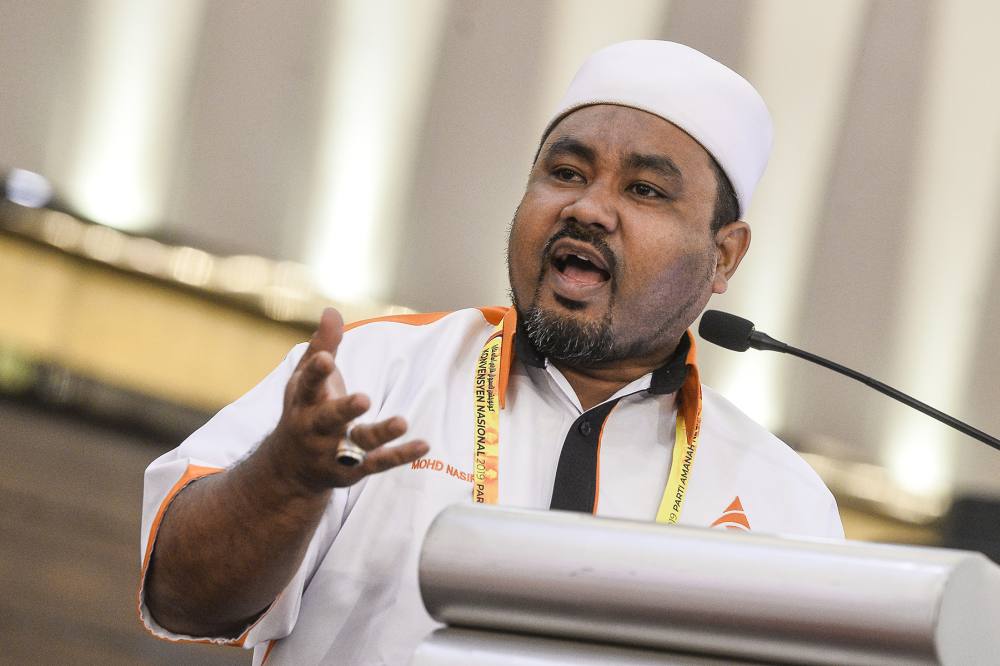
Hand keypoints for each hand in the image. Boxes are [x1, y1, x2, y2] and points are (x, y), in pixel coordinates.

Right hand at [268, 308, 428, 492]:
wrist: (290, 469)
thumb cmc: (304, 410)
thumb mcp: (305, 379)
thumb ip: (323, 345)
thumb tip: (331, 310)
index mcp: (304, 402)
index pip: (308, 384)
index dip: (316, 371)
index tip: (326, 358)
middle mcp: (316, 429)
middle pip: (329, 419)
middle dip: (344, 410)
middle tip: (364, 399)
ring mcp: (334, 452)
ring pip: (358, 444)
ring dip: (381, 434)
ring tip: (402, 422)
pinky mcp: (353, 470)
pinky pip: (379, 463)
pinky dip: (400, 455)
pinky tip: (423, 445)